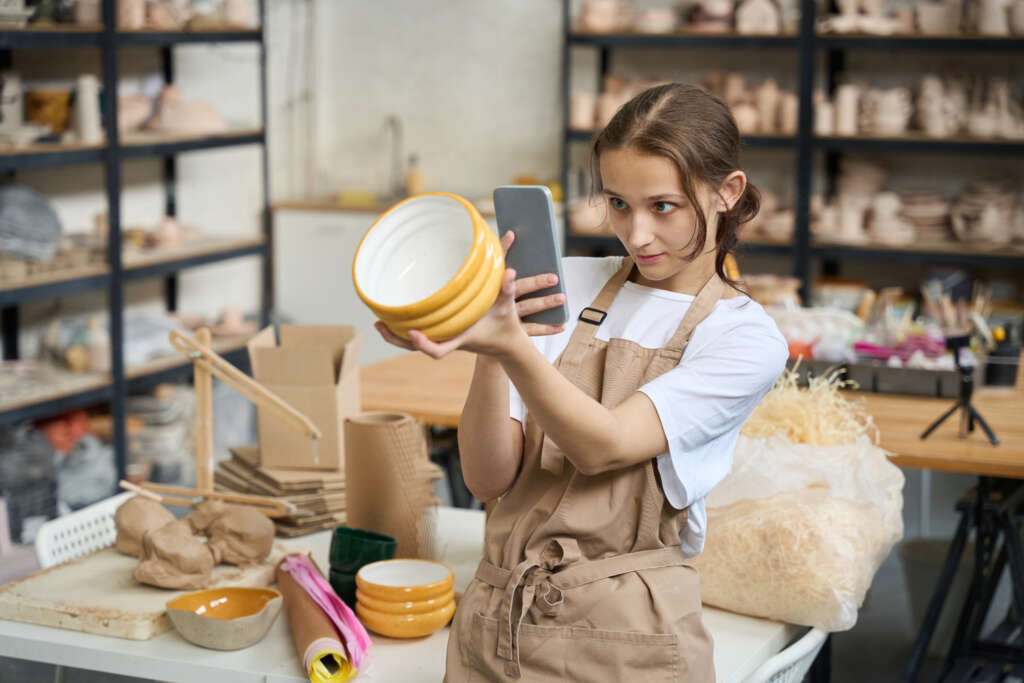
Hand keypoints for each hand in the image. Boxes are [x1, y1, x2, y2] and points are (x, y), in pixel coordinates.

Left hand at [374, 231, 565, 358]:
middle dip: (396, 339)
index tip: (412, 332)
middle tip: (379, 324)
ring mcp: (444, 339)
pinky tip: (395, 318)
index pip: (439, 350)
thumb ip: (507, 289)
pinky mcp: (443, 335)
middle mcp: (449, 340)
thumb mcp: (507, 306)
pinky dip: (404, 331)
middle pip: (416, 348)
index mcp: (461, 338)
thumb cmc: (505, 324)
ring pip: (414, 344)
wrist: (506, 343)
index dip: (424, 344)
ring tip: (378, 322)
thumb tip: (508, 271)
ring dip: (395, 335)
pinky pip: (419, 336)